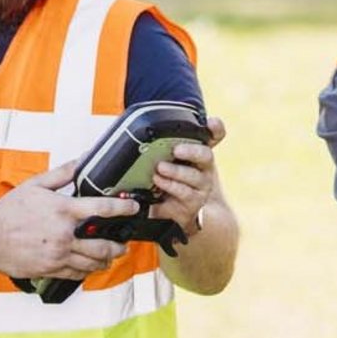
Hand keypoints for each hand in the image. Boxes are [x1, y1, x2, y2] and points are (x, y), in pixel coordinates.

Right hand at [0, 162, 137, 278]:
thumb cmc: (8, 211)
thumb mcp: (35, 185)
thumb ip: (62, 174)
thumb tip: (81, 161)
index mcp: (63, 210)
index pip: (103, 209)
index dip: (124, 208)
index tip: (133, 208)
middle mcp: (64, 235)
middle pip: (103, 244)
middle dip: (119, 245)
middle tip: (124, 244)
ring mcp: (58, 254)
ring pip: (93, 263)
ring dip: (106, 260)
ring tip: (111, 256)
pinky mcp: (50, 269)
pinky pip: (76, 274)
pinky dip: (87, 271)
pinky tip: (90, 267)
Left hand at [149, 116, 224, 235]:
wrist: (179, 215)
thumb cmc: (169, 182)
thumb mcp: (162, 163)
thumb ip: (151, 146)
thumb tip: (121, 123)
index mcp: (198, 153)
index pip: (214, 136)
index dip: (215, 128)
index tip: (210, 122)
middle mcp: (204, 168)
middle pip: (206, 155)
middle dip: (192, 151)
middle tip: (176, 150)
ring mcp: (201, 187)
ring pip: (194, 177)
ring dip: (176, 172)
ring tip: (160, 168)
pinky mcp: (195, 203)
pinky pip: (185, 194)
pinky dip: (171, 186)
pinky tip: (158, 182)